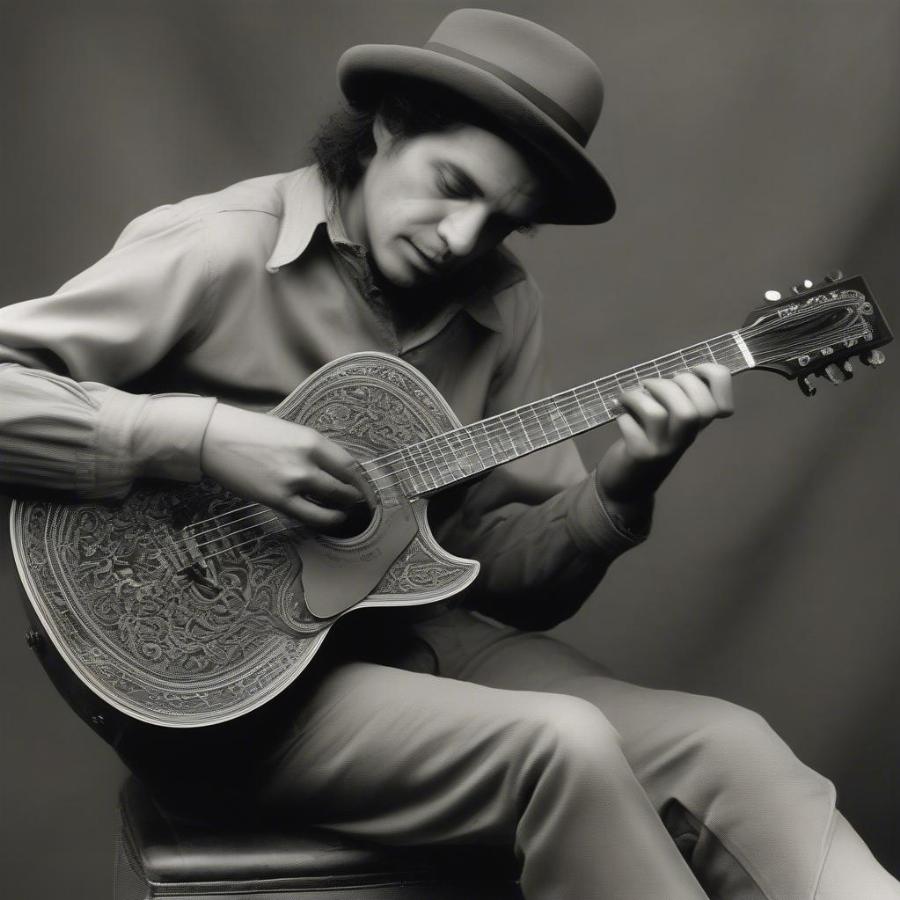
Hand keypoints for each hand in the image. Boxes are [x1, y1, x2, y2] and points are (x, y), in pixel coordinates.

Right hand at [199, 404, 366, 531]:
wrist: (215, 437)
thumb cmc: (251, 432)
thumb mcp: (290, 431)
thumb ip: (313, 449)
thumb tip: (334, 469)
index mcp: (312, 440)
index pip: (350, 464)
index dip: (363, 481)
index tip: (368, 488)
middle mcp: (307, 460)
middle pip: (346, 485)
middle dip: (358, 497)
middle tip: (362, 504)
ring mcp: (293, 481)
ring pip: (333, 501)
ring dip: (344, 509)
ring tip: (346, 512)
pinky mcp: (277, 499)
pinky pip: (310, 515)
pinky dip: (324, 518)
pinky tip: (329, 518)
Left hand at [596, 363, 733, 508]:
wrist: (628, 483)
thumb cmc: (649, 439)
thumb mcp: (669, 416)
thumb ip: (677, 394)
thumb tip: (676, 369)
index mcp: (699, 423)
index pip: (722, 403)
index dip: (712, 376)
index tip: (691, 369)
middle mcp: (687, 437)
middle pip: (694, 410)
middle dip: (670, 385)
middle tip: (650, 386)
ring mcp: (664, 448)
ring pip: (660, 415)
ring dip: (642, 396)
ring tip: (631, 396)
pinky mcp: (640, 455)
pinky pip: (632, 426)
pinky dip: (624, 414)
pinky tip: (621, 415)